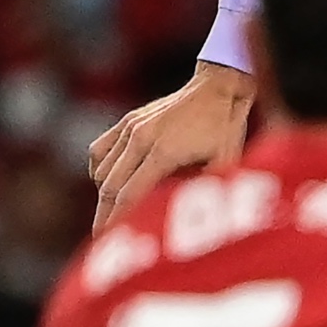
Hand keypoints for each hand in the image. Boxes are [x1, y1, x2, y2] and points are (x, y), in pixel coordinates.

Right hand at [88, 62, 255, 230]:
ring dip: (102, 195)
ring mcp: (132, 127)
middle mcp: (141, 139)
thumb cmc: (227, 126)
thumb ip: (206, 188)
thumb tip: (186, 214)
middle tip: (102, 238)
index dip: (116, 221)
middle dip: (104, 215)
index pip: (129, 195)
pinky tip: (108, 182)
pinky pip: (100, 150)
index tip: (106, 240)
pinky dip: (99, 169)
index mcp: (164, 153)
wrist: (218, 86)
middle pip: (110, 187)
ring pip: (102, 170)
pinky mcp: (128, 120)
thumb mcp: (227, 160)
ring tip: (108, 215)